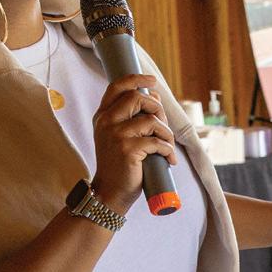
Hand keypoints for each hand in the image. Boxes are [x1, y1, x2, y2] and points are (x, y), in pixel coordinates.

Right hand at [90, 73, 174, 210]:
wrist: (109, 192)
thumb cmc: (120, 165)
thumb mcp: (120, 136)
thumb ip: (133, 117)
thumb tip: (155, 96)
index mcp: (103, 116)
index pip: (117, 86)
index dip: (136, 78)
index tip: (152, 81)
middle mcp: (106, 122)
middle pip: (137, 97)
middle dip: (158, 109)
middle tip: (164, 127)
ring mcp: (115, 135)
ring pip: (151, 120)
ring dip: (166, 134)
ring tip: (168, 147)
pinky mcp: (127, 149)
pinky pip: (157, 142)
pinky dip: (167, 150)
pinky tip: (168, 160)